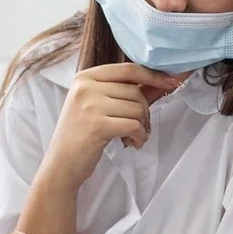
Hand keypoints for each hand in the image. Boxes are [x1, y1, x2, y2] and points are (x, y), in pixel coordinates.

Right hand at [38, 63, 182, 183]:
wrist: (61, 164)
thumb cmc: (81, 135)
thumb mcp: (97, 106)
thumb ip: (123, 92)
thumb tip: (160, 81)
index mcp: (84, 77)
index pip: (127, 69)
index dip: (153, 75)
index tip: (171, 81)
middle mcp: (85, 87)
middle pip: (135, 90)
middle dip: (145, 110)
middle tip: (141, 126)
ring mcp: (89, 105)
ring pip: (137, 108)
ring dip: (142, 125)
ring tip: (133, 137)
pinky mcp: (97, 124)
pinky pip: (133, 125)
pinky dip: (139, 136)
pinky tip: (133, 143)